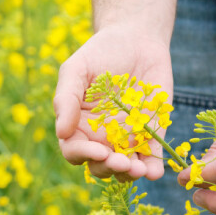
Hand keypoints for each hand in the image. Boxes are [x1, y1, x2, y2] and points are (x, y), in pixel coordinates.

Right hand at [54, 24, 172, 180]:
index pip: (75, 150)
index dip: (85, 155)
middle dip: (109, 168)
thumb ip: (66, 99)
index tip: (100, 150)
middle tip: (122, 162)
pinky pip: (151, 158)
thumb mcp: (76, 70)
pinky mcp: (151, 134)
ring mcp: (127, 139)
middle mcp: (101, 138)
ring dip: (130, 174)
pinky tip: (154, 172)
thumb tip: (61, 132)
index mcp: (78, 126)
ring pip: (125, 168)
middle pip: (100, 165)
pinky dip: (153, 169)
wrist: (137, 39)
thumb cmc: (100, 53)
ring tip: (138, 170)